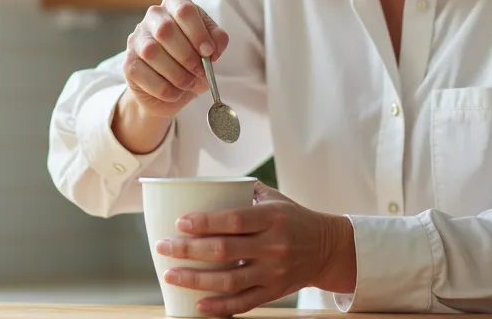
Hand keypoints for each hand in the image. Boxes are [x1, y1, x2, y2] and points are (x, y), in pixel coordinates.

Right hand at [123, 0, 229, 118]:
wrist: (173, 91)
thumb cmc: (193, 62)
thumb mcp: (210, 50)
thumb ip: (216, 42)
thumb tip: (213, 47)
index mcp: (175, 5)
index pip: (184, 9)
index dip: (198, 32)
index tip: (209, 52)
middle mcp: (153, 17)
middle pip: (166, 30)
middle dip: (187, 56)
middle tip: (200, 71)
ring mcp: (137, 39)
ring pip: (151, 52)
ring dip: (176, 73)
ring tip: (188, 83)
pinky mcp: (129, 63)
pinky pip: (143, 74)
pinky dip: (164, 88)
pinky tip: (175, 92)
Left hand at [156, 183, 357, 315]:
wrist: (328, 248)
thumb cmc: (294, 219)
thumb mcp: (275, 199)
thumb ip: (244, 192)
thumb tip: (205, 184)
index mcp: (272, 217)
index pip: (234, 220)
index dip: (204, 223)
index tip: (179, 223)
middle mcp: (274, 245)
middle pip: (224, 250)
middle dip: (188, 250)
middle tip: (163, 247)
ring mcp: (274, 271)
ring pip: (229, 280)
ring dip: (196, 280)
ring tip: (170, 275)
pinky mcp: (274, 291)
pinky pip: (244, 302)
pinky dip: (220, 307)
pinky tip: (198, 304)